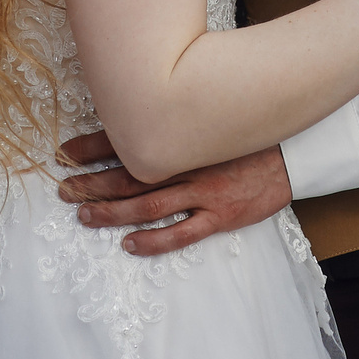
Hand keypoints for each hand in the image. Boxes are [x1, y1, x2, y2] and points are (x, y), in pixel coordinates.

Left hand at [56, 132, 290, 256]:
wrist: (294, 152)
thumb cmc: (248, 136)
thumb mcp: (210, 119)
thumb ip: (177, 121)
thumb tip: (138, 115)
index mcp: (184, 135)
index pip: (129, 139)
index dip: (92, 147)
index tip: (63, 153)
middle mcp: (189, 162)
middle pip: (129, 175)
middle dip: (92, 182)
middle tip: (64, 189)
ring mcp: (204, 191)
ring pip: (148, 204)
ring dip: (112, 212)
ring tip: (84, 215)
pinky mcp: (220, 215)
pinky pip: (181, 232)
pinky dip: (153, 240)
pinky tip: (129, 244)